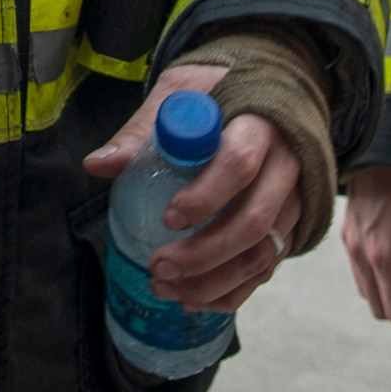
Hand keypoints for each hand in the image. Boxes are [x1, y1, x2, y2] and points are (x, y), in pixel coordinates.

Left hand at [83, 65, 301, 314]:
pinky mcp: (288, 226)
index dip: (206, 196)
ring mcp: (292, 200)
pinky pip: (266, 269)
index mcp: (259, 125)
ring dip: (214, 281)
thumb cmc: (220, 92)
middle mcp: (285, 166)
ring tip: (167, 288)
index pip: (240, 164)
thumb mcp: (181, 93)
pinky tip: (194, 299)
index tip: (168, 218)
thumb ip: (142, 129)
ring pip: (263, 254)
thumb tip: (98, 165)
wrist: (269, 96)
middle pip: (254, 220)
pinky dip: (231, 292)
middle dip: (205, 253)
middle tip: (159, 266)